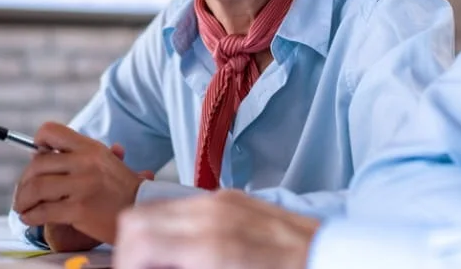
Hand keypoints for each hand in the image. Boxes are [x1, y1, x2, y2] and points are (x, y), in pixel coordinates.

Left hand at [13, 123, 145, 244]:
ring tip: (21, 207)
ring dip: (23, 199)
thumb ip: (78, 156)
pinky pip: (44, 211)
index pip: (52, 132)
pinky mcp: (79, 209)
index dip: (38, 142)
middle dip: (24, 180)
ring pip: (37, 188)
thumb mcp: (106, 162)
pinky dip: (31, 216)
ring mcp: (82, 185)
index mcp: (90, 148)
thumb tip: (43, 152)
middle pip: (38, 164)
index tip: (34, 156)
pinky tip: (30, 218)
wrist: (141, 210)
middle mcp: (85, 162)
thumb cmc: (121, 189)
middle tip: (22, 192)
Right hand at [114, 190, 320, 268]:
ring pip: (160, 210)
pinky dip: (175, 228)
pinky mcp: (237, 198)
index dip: (124, 264)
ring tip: (164, 264)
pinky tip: (189, 252)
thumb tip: (154, 263)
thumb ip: (181, 266)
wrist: (337, 260)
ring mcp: (226, 201)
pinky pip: (188, 206)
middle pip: (137, 219)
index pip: (135, 240)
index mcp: (210, 246)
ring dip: (151, 238)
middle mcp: (214, 213)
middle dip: (129, 251)